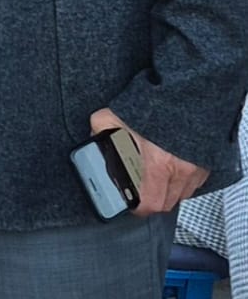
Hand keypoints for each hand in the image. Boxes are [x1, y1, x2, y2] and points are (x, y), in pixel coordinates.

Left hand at [88, 106, 206, 216]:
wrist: (181, 92)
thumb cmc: (150, 106)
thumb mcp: (112, 116)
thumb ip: (99, 131)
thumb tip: (92, 140)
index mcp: (158, 164)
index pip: (149, 204)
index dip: (137, 207)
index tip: (130, 202)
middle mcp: (181, 170)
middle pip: (166, 202)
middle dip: (151, 200)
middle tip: (141, 189)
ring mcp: (196, 167)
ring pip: (181, 193)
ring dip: (168, 190)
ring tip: (155, 177)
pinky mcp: (206, 161)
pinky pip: (195, 182)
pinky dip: (183, 180)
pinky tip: (171, 166)